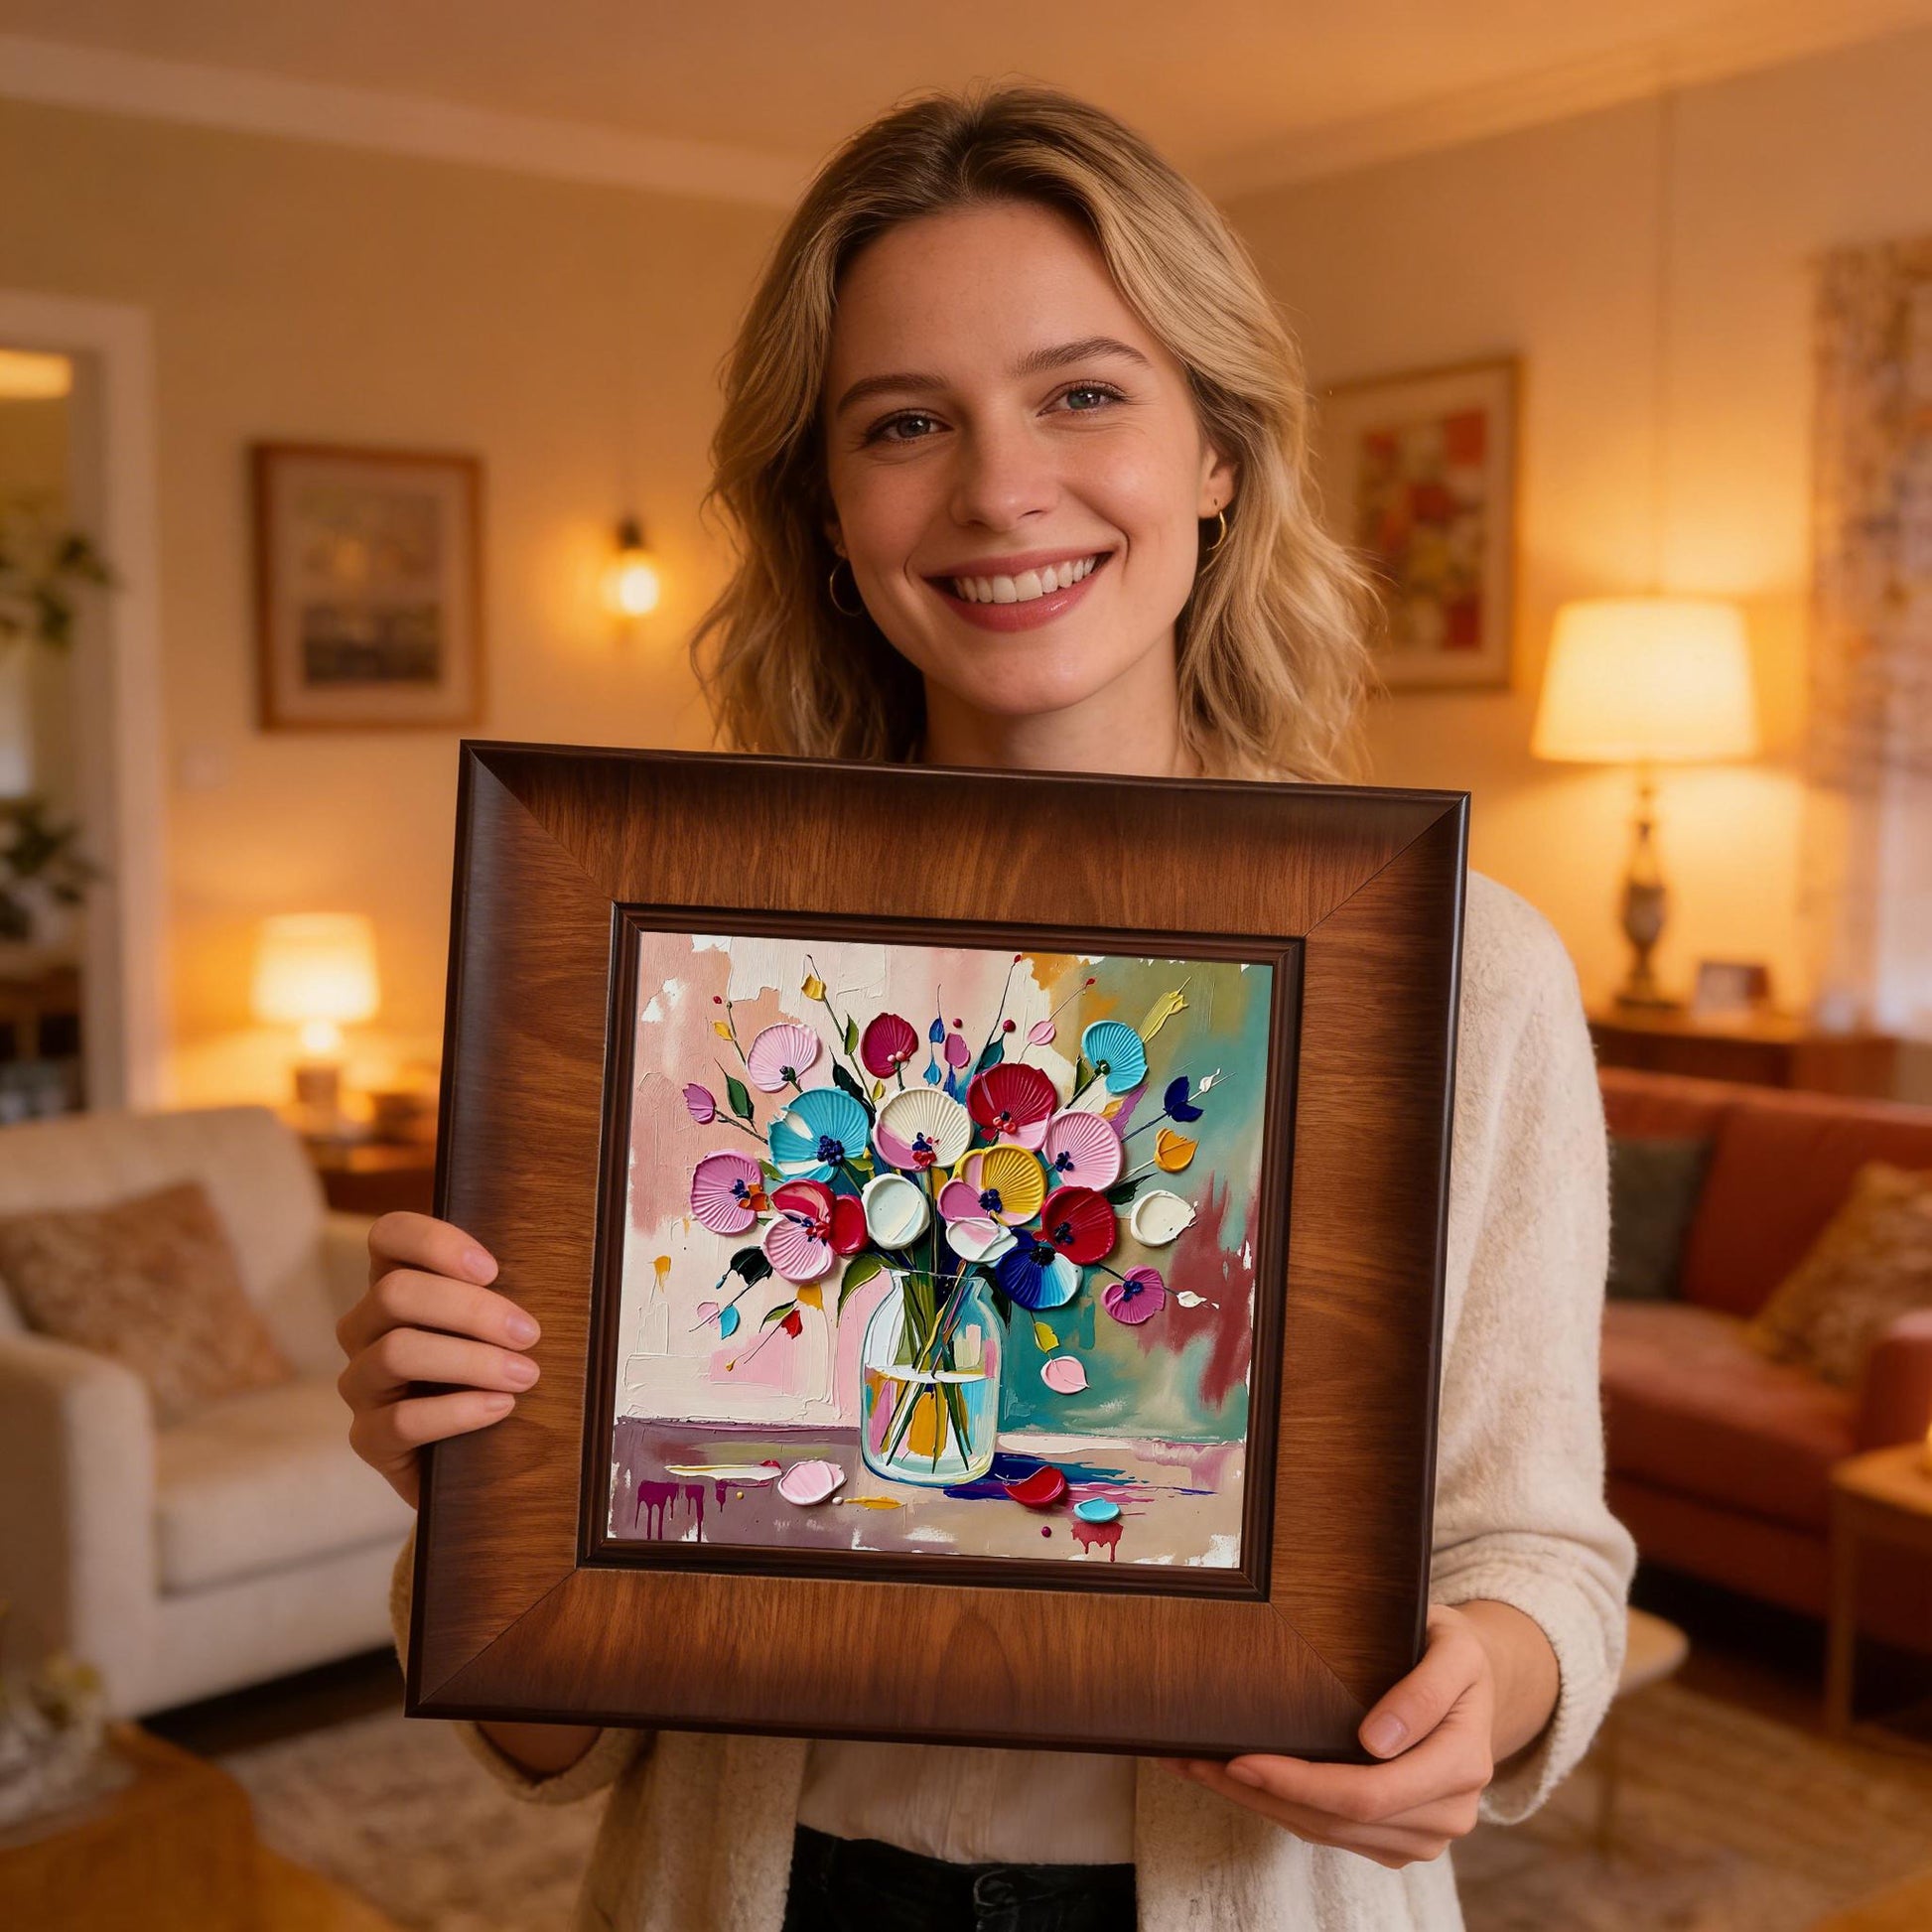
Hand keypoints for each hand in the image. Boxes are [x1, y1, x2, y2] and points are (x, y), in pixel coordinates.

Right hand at [334, 1210, 539, 1507]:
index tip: (492, 1268)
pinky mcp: (367, 1438)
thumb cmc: (492, 1373)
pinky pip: (400, 1420)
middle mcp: (365, 1328)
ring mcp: (361, 1383)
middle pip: (396, 1293)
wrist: (476, 1458)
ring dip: (470, 1361)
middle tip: (529, 1334)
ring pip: (396, 1352)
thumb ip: (505, 1293)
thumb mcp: (498, 1327)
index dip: (434, 1242)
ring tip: (525, 1376)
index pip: (389, 1236)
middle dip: (471, 1310)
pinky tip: (499, 1408)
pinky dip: (457, 1412)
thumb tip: (562, 1265)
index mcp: (395, 1284)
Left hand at [1158, 1603, 1496, 1867]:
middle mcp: (1447, 1813)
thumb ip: (1426, 1690)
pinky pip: (1331, 1833)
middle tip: (1195, 1759)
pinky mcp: (1396, 1838)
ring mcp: (1423, 1834)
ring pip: (1327, 1833)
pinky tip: (1236, 1781)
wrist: (1473, 1683)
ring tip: (1200, 1767)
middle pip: (1338, 1821)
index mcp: (1462, 1765)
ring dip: (1258, 1804)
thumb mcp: (1454, 1648)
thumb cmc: (1452, 1652)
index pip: (1368, 1792)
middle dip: (1261, 1793)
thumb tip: (1378, 1742)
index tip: (1241, 1758)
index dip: (1300, 1782)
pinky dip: (1280, 1808)